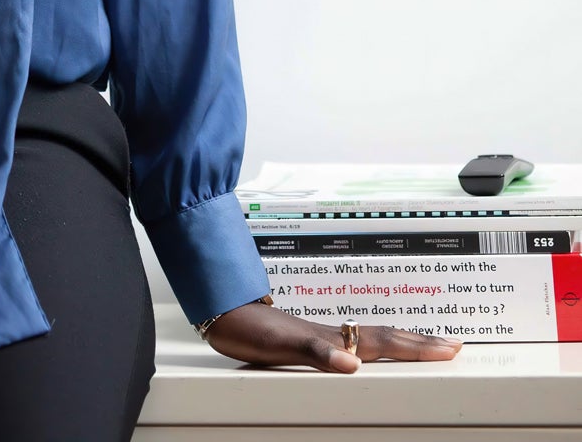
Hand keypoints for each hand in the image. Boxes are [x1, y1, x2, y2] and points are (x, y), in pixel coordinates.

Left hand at [203, 300, 462, 370]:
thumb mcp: (282, 345)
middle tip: (453, 344)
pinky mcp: (310, 340)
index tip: (451, 348)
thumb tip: (353, 364)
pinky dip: (372, 347)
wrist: (223, 311)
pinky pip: (352, 343)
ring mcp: (323, 335)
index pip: (385, 343)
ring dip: (402, 342)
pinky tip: (369, 351)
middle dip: (421, 342)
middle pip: (386, 338)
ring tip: (424, 344)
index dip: (418, 347)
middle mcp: (333, 335)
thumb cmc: (250, 328)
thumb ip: (317, 352)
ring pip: (372, 338)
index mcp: (334, 338)